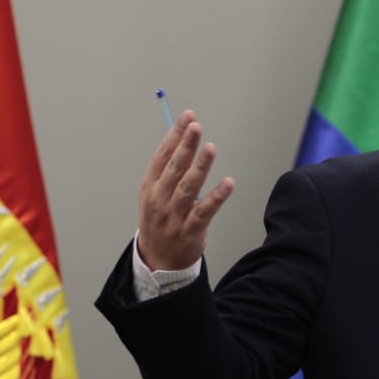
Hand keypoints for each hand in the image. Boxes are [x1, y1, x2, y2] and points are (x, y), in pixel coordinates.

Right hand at [136, 110, 234, 270]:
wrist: (157, 260)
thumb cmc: (160, 221)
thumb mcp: (155, 194)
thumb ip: (168, 170)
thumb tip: (184, 139)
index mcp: (150, 186)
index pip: (163, 155)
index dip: (175, 135)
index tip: (188, 117)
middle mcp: (160, 199)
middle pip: (174, 168)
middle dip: (185, 146)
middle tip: (196, 127)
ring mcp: (173, 216)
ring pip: (188, 187)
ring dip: (200, 167)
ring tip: (210, 148)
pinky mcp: (190, 231)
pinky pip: (204, 212)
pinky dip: (216, 197)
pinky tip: (228, 183)